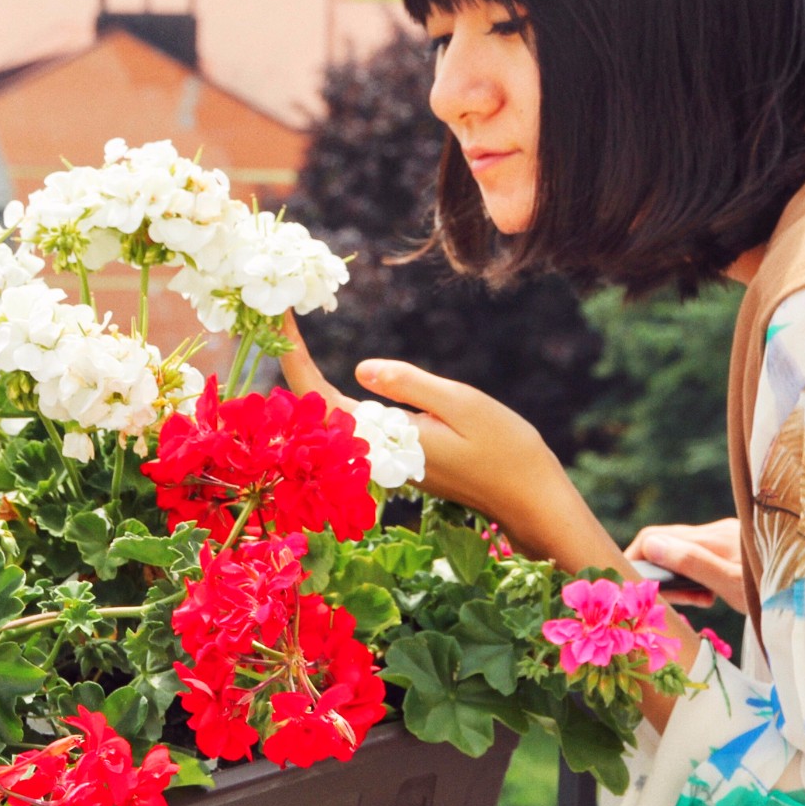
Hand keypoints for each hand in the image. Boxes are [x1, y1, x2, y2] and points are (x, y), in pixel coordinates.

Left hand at [279, 315, 619, 572]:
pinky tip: (318, 364)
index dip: (293, 355)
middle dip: (291, 355)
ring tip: (289, 322)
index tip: (277, 314)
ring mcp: (382, 458)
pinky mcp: (394, 456)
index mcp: (384, 439)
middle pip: (314, 403)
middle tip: (276, 305)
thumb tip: (359, 368)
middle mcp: (374, 453)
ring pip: (329, 412)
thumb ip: (409, 387)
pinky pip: (350, 420)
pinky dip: (329, 389)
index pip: (320, 396)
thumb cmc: (506, 452)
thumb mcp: (462, 405)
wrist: (528, 500)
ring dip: (306, 371)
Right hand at [625, 519, 745, 613]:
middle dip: (659, 573)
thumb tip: (650, 546)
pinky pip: (702, 557)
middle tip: (668, 601)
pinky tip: (712, 594)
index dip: (636, 560)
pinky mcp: (735, 548)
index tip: (633, 587)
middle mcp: (716, 531)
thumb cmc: (775, 592)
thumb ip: (692, 562)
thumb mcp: (733, 583)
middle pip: (667, 544)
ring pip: (684, 552)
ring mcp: (727, 538)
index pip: (654, 537)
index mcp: (712, 537)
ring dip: (679, 578)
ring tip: (698, 600)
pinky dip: (697, 577)